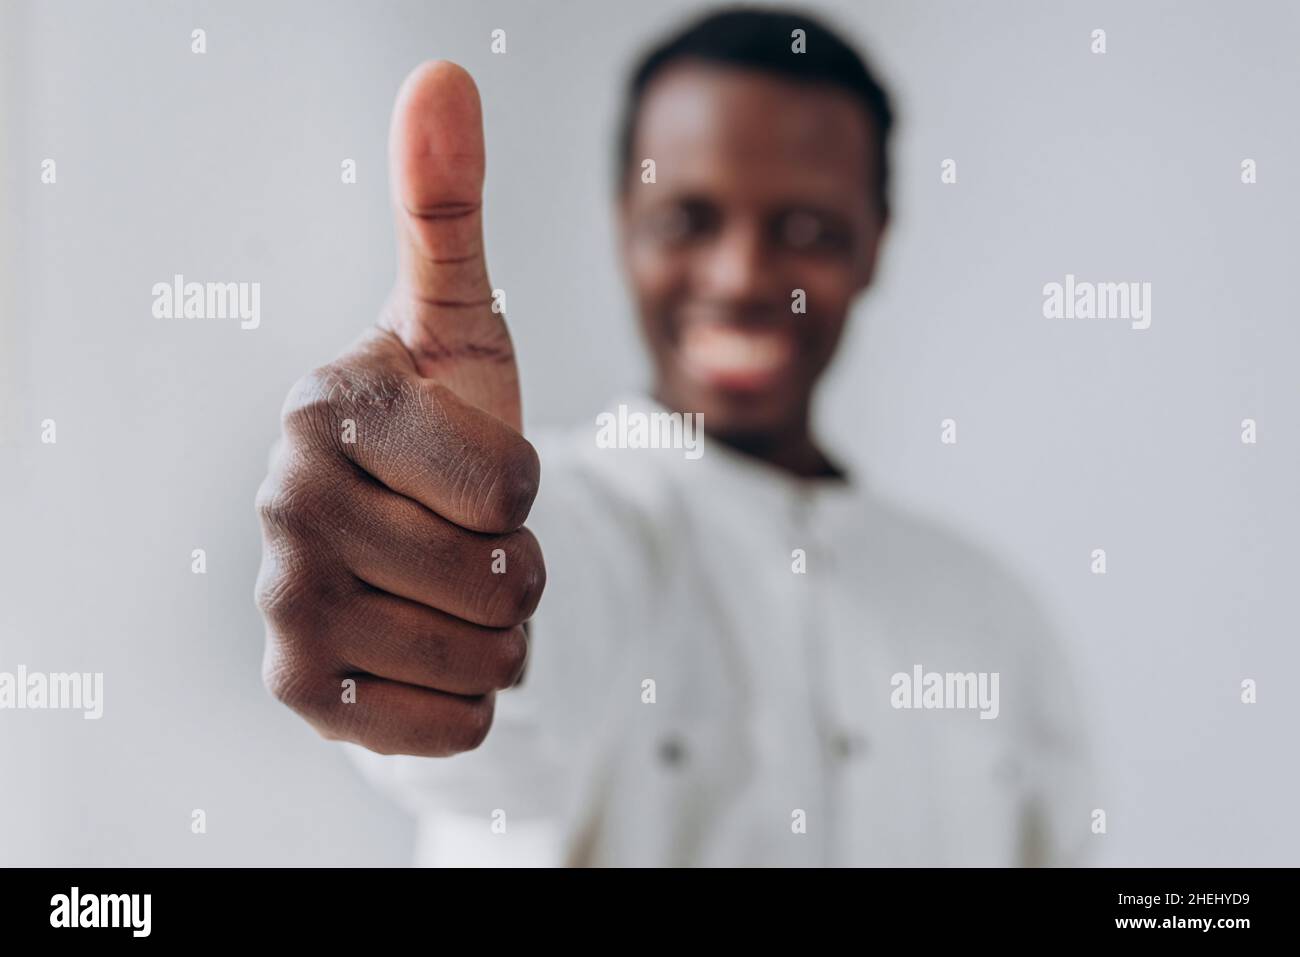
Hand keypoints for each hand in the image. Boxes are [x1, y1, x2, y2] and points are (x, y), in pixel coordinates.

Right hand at [254, 62, 543, 755]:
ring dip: (497, 628)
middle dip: (516, 566)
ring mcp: (283, 606)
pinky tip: (424, 645)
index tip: (474, 466)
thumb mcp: (457, 322)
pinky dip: (469, 696)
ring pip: (490, 657)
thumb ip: (447, 210)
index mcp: (327, 411)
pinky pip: (458, 725)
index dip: (526, 489)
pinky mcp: (300, 692)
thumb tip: (441, 75)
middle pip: (505, 582)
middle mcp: (283, 507)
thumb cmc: (440, 424)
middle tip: (460, 533)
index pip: (515, 493)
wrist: (398, 535)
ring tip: (444, 583)